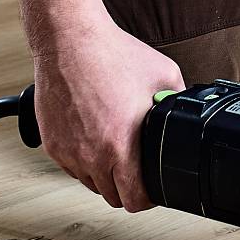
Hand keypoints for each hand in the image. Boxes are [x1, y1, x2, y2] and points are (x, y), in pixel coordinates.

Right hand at [31, 18, 182, 211]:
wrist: (69, 40)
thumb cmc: (112, 54)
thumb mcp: (163, 74)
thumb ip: (176, 101)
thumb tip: (187, 113)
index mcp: (121, 145)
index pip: (134, 199)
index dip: (147, 198)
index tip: (150, 190)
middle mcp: (92, 155)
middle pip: (112, 196)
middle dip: (126, 187)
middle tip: (135, 169)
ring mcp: (69, 152)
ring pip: (90, 182)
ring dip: (103, 174)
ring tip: (113, 149)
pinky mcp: (52, 144)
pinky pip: (71, 166)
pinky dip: (83, 159)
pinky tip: (93, 137)